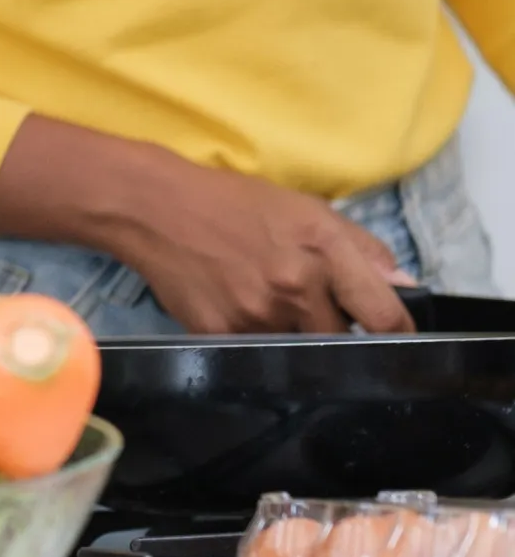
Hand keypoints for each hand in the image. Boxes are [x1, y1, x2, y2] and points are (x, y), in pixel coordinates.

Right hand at [0, 114, 414, 334]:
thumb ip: (361, 248)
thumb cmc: (231, 202)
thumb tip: (402, 288)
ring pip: (300, 350)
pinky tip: (236, 309)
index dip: (396, 332)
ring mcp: (257, 316)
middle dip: (335, 329)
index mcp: (323, 249)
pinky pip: (258, 354)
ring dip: (294, 335)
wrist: (153, 208)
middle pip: (343, 341)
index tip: (389, 334)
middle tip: (310, 308)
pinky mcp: (222, 336)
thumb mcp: (304, 208)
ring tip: (266, 304)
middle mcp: (295, 286)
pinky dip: (255, 339)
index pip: (386, 316)